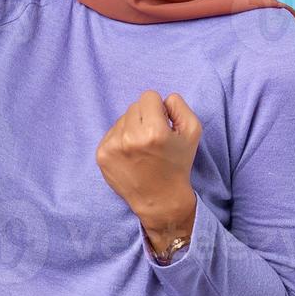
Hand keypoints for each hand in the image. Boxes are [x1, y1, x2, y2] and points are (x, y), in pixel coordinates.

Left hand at [95, 90, 200, 244]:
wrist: (160, 199)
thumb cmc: (177, 164)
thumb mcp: (192, 131)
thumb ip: (179, 106)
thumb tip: (161, 99)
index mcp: (154, 131)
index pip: (149, 96)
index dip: (159, 109)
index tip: (163, 126)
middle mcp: (130, 138)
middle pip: (134, 106)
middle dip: (145, 118)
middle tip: (153, 140)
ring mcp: (113, 147)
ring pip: (122, 119)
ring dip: (132, 129)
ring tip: (142, 149)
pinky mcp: (101, 155)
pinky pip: (111, 132)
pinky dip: (121, 140)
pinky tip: (131, 156)